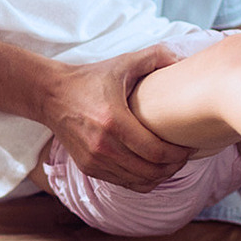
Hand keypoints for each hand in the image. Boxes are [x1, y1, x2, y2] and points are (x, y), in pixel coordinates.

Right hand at [40, 43, 191, 192]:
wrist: (51, 95)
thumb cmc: (90, 79)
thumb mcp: (122, 62)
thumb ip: (154, 56)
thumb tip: (182, 60)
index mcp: (113, 120)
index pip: (156, 152)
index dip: (178, 155)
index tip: (189, 147)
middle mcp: (102, 145)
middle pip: (150, 171)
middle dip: (174, 167)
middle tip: (183, 156)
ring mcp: (94, 160)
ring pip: (139, 182)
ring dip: (160, 176)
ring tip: (170, 163)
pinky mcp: (88, 167)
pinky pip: (124, 183)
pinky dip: (142, 180)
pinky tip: (150, 168)